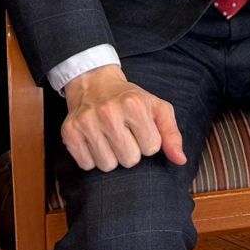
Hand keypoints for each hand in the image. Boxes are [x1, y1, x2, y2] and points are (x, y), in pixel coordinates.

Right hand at [60, 66, 186, 172]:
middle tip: (124, 134)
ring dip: (111, 156)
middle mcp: (109, 112)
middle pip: (129, 160)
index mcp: (134, 104)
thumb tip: (180, 160)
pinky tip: (95, 140)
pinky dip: (92, 158)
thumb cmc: (130, 100)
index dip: (148, 142)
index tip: (141, 130)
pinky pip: (86, 165)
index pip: (151, 148)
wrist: (94, 83)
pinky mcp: (69, 132)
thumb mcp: (157, 109)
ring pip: (107, 166)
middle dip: (130, 152)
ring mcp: (86, 122)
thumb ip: (172, 134)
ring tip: (109, 138)